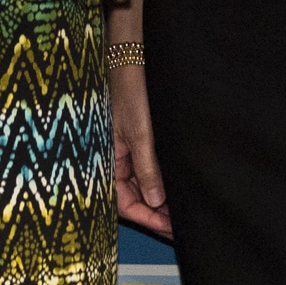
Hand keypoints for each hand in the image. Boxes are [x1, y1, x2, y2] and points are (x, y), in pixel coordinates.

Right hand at [108, 55, 169, 237]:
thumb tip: (155, 201)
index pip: (124, 203)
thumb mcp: (140, 134)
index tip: (169, 228)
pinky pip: (142, 166)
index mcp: (104, 161)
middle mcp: (111, 158)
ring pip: (139, 183)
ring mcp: (122, 149)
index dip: (147, 218)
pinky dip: (157, 177)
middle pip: (132, 196)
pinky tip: (173, 184)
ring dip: (158, 196)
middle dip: (155, 210)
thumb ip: (147, 168)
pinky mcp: (131, 138)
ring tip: (181, 207)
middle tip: (180, 222)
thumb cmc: (128, 89)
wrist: (129, 56)